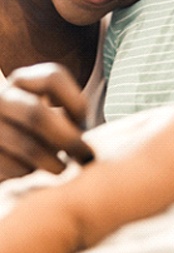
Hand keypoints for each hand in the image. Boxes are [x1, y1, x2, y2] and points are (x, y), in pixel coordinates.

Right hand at [0, 63, 93, 181]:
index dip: (75, 100)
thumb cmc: (46, 131)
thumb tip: (85, 142)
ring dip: (52, 162)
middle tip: (85, 155)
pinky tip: (35, 173)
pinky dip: (30, 173)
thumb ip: (72, 116)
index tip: (83, 119)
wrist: (9, 147)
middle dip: (67, 138)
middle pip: (35, 114)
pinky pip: (13, 168)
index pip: (52, 78)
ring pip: (26, 146)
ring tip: (64, 169)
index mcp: (24, 80)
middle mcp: (1, 97)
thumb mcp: (58, 113)